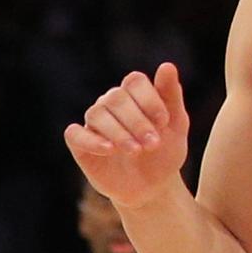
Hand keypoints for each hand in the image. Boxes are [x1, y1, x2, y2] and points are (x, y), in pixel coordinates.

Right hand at [64, 64, 191, 203]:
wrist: (152, 187)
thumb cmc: (164, 152)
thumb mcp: (176, 125)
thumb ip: (171, 95)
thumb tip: (167, 66)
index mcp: (133, 94)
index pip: (134, 81)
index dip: (149, 99)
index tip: (164, 122)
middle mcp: (110, 103)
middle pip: (116, 97)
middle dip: (137, 121)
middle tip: (153, 144)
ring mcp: (94, 122)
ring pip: (97, 114)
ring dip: (118, 133)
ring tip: (136, 150)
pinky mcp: (80, 143)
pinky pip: (75, 134)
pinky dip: (91, 140)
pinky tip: (110, 150)